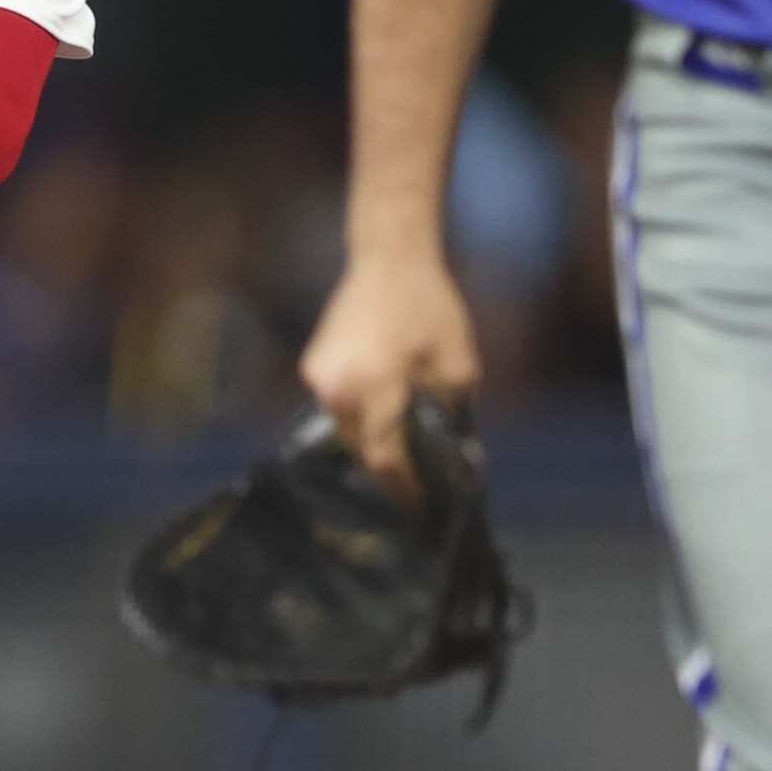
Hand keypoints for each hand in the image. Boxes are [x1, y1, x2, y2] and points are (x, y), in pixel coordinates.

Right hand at [298, 253, 480, 494]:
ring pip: (348, 432)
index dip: (405, 488)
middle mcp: (337, 389)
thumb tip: (452, 457)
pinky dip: (362, 421)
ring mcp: (319, 379)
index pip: (386, 457)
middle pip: (363, 450)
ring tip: (404, 460)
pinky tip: (385, 422)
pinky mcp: (313, 368)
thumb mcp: (458, 365)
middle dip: (391, 471)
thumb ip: (452, 414)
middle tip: (417, 488)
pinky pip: (339, 409)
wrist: (388, 260)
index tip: (423, 510)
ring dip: (375, 446)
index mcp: (374, 387)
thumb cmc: (430, 307)